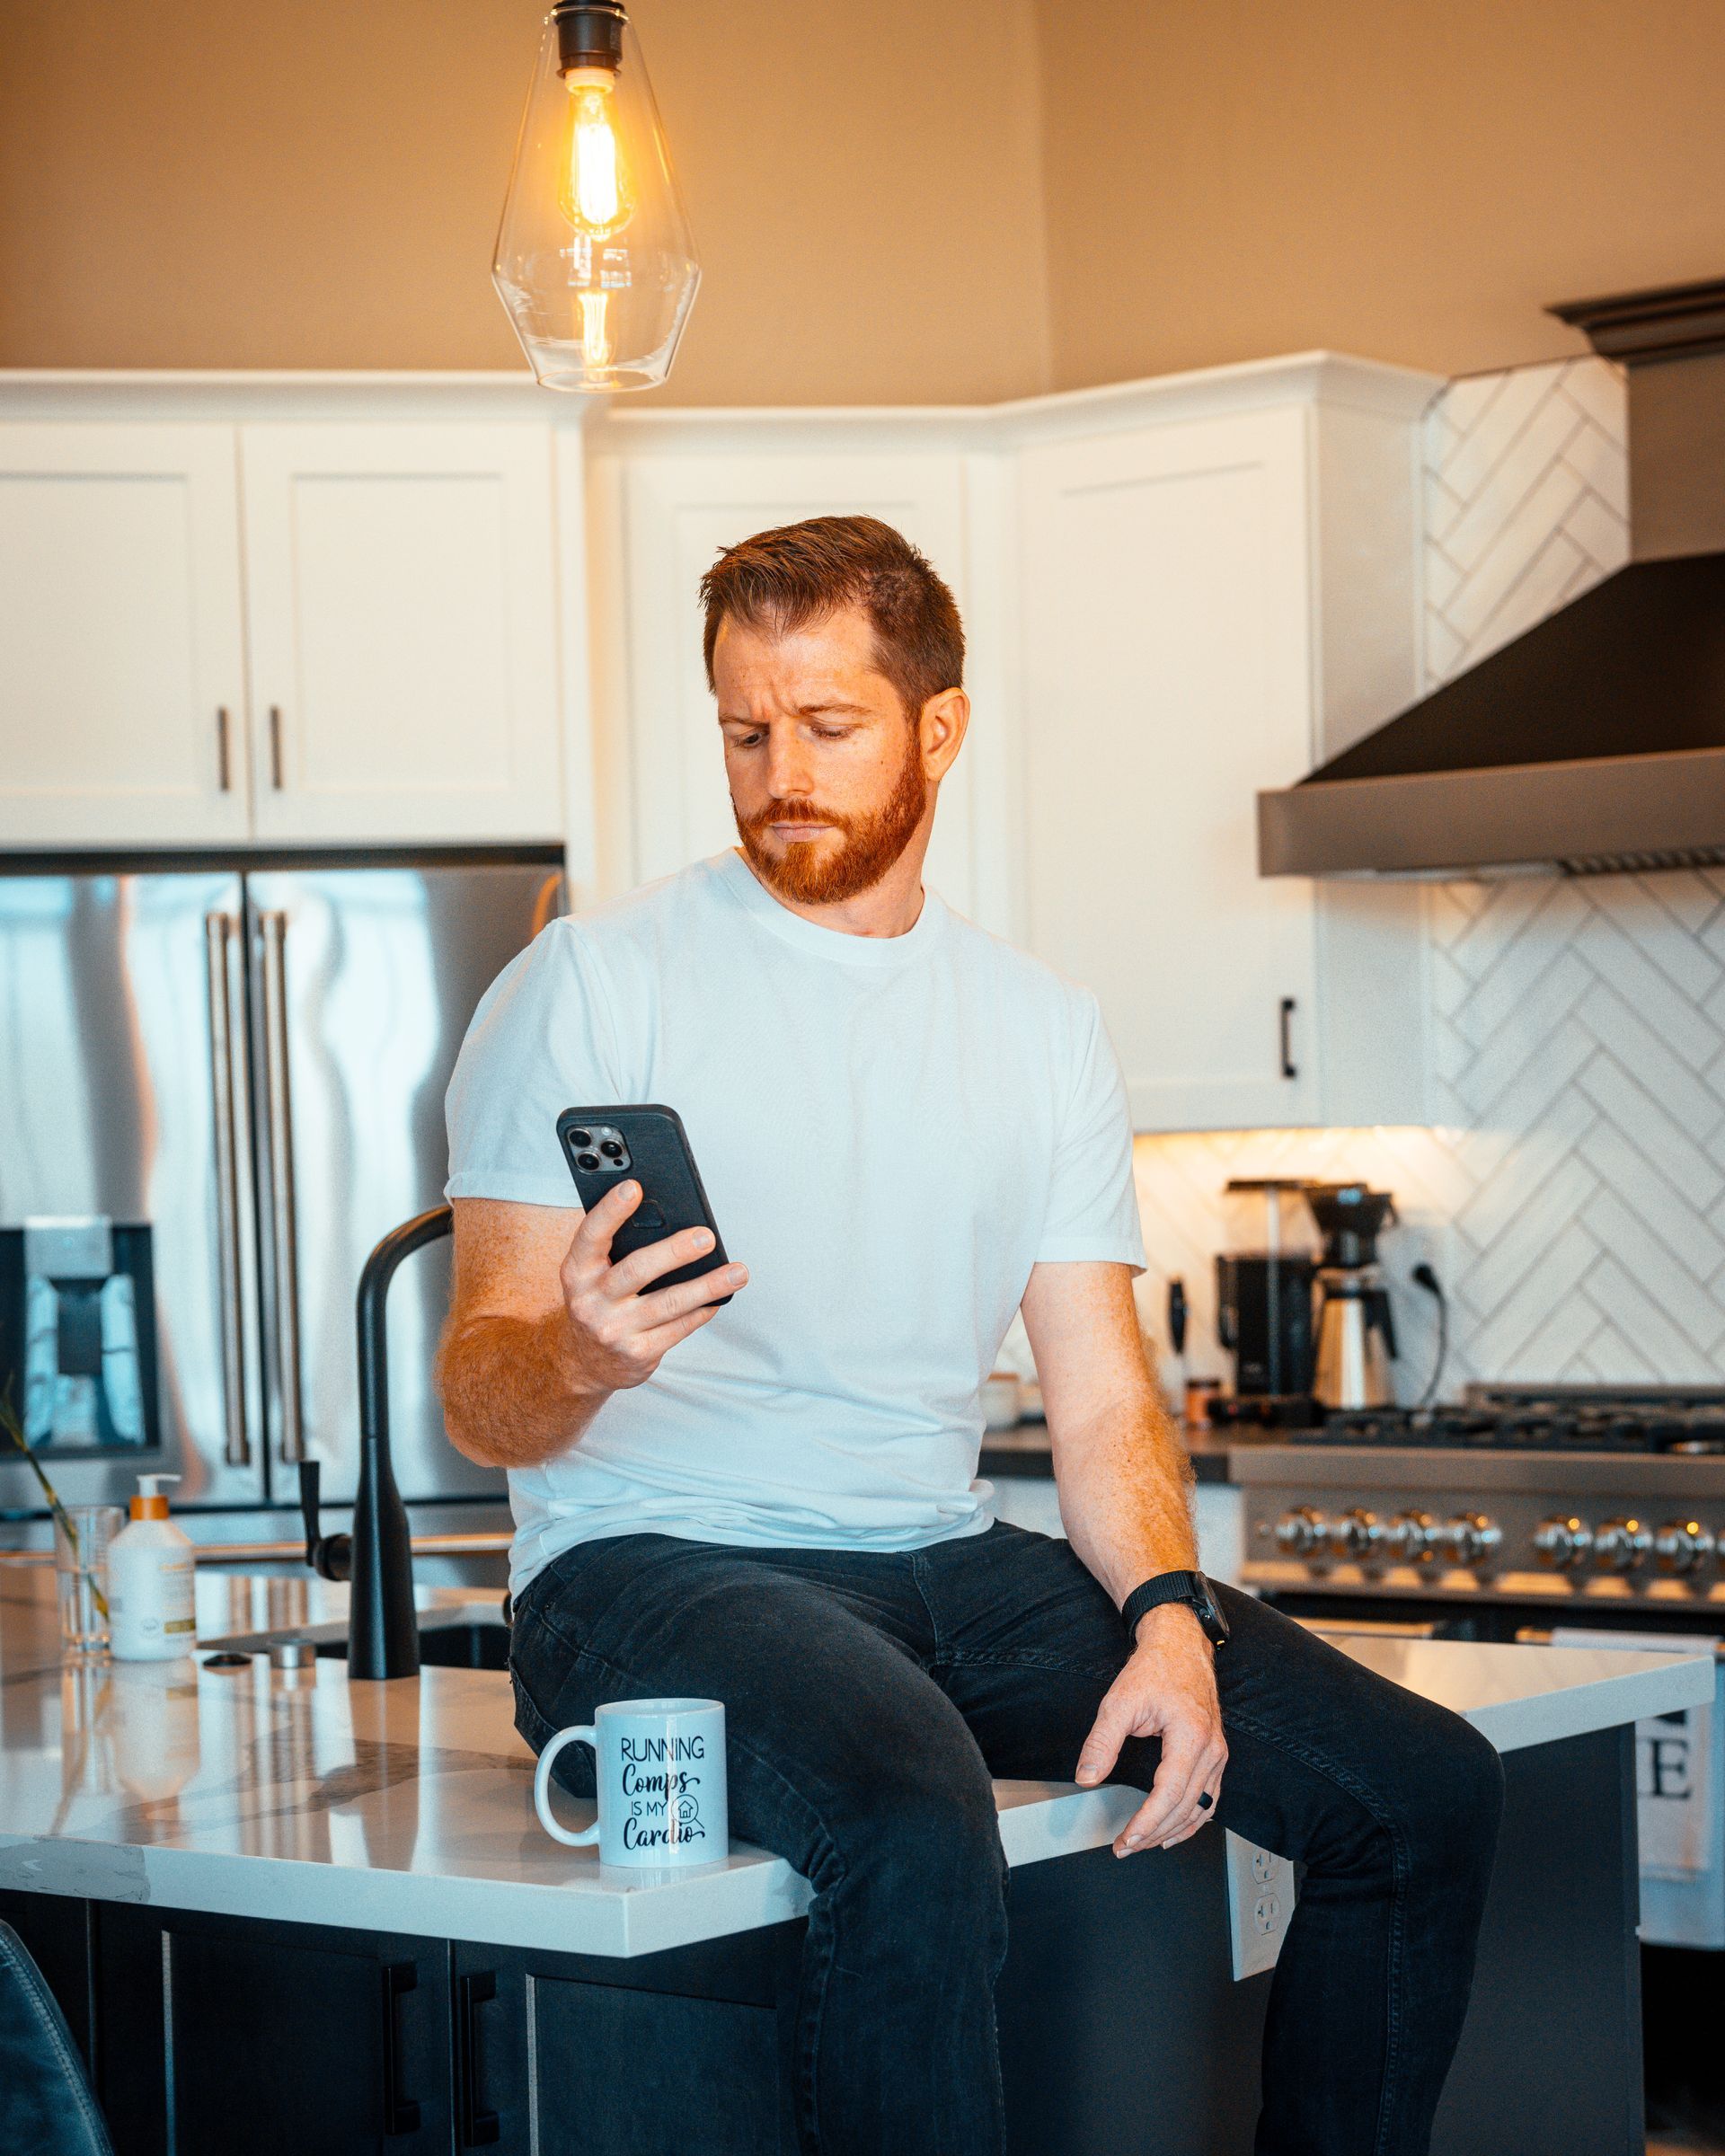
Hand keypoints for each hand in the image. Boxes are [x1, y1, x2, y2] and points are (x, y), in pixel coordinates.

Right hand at [558, 1180, 745, 1397]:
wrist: (583, 1362)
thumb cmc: (597, 1303)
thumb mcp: (591, 1275)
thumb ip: (616, 1250)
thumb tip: (670, 1221)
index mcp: (577, 1272)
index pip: (591, 1235)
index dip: (611, 1210)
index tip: (634, 1187)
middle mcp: (591, 1301)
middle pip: (637, 1270)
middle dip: (675, 1251)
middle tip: (706, 1237)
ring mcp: (613, 1330)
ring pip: (668, 1303)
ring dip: (707, 1286)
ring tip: (737, 1273)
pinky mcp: (637, 1354)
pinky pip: (678, 1328)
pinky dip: (702, 1311)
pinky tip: (718, 1299)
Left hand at [1074, 1603, 1226, 1855]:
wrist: (1180, 1645)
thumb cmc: (1155, 1669)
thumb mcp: (1119, 1701)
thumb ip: (1102, 1742)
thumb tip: (1087, 1777)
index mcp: (1191, 1736)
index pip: (1171, 1794)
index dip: (1148, 1821)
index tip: (1127, 1837)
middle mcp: (1211, 1749)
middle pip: (1186, 1808)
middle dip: (1154, 1833)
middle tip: (1125, 1846)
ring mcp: (1218, 1753)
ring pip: (1202, 1809)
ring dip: (1172, 1831)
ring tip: (1143, 1843)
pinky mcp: (1215, 1754)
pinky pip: (1210, 1799)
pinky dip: (1192, 1820)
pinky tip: (1174, 1831)